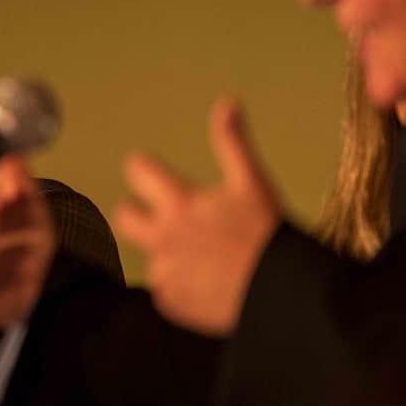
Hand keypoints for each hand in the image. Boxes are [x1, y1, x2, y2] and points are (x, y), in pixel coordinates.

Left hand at [113, 99, 280, 336]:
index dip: (142, 169)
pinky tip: (208, 284)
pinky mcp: (170, 302)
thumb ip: (232, 143)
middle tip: (164, 218)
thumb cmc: (267, 232)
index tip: (148, 172)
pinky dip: (182, 286)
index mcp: (180, 203)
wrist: (281, 292)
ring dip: (168, 254)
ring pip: (150, 256)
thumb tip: (226, 103)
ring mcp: (165, 271)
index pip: (138, 171)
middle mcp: (163, 236)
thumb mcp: (252, 182)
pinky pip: (165, 290)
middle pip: (124, 217)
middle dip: (136, 214)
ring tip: (202, 257)